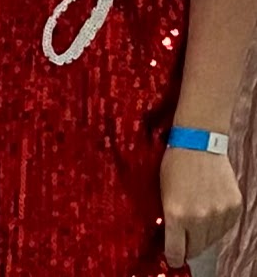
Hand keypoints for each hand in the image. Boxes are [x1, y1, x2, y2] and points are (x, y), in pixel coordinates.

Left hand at [159, 146, 242, 267]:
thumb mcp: (163, 192)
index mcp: (176, 214)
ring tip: (199, 212)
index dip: (173, 256)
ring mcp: (219, 213)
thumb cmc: (175, 163)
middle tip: (185, 232)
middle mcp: (199, 218)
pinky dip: (218, 222)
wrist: (200, 140)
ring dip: (204, 233)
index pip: (176, 253)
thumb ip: (169, 219)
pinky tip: (211, 204)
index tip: (172, 254)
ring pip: (212, 240)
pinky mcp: (234, 207)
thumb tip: (172, 240)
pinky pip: (226, 227)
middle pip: (195, 250)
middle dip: (189, 244)